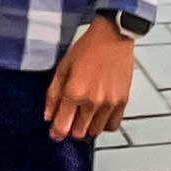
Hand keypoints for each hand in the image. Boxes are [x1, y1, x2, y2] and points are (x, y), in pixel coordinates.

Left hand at [44, 16, 136, 141]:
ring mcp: (109, 103)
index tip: (55, 132)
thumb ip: (53, 95)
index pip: (62, 127)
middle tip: (70, 118)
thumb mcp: (62, 68)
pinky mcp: (122, 102)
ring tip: (85, 114)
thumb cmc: (87, 48)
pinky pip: (112, 126)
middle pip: (78, 133)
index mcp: (74, 92)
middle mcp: (92, 101)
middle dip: (71, 129)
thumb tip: (48, 117)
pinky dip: (103, 124)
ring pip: (95, 132)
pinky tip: (99, 114)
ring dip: (87, 127)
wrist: (112, 37)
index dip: (56, 133)